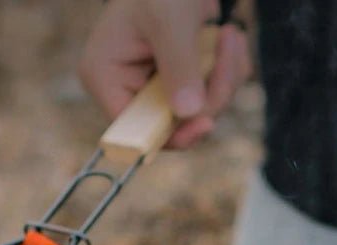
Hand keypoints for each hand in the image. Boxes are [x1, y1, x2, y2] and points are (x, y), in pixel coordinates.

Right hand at [79, 0, 250, 147]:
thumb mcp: (170, 18)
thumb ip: (179, 65)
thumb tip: (190, 114)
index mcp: (104, 76)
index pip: (132, 129)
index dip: (168, 134)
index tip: (206, 122)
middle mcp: (122, 87)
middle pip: (169, 124)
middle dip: (208, 96)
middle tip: (231, 49)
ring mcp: (149, 86)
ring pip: (193, 113)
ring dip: (223, 80)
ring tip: (231, 36)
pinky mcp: (173, 80)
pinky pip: (204, 97)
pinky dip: (225, 73)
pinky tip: (229, 40)